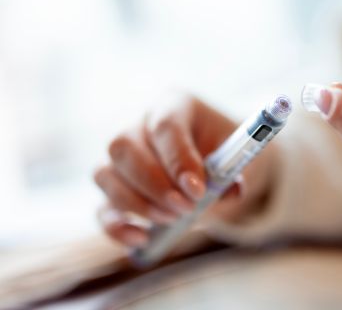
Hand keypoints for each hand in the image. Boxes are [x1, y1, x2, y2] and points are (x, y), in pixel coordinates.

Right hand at [94, 93, 276, 247]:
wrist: (216, 163)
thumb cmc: (224, 153)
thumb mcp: (237, 157)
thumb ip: (233, 172)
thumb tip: (231, 191)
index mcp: (174, 105)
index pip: (165, 125)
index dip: (178, 159)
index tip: (198, 190)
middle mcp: (139, 124)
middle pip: (124, 147)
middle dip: (155, 185)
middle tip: (185, 209)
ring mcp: (120, 156)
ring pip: (106, 174)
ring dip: (138, 204)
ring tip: (173, 218)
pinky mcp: (114, 189)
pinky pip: (101, 208)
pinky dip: (117, 227)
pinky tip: (142, 238)